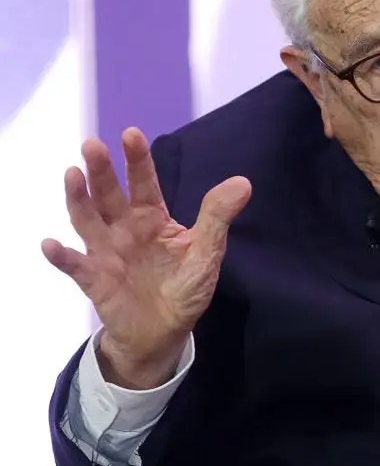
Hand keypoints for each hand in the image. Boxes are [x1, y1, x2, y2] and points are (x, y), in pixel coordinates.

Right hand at [42, 127, 250, 388]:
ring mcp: (107, 253)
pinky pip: (76, 267)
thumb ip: (218, 217)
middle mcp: (125, 229)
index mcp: (152, 218)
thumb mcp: (207, 252)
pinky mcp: (95, 281)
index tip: (131, 133)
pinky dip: (62, 256)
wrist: (165, 332)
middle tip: (92, 144)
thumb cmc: (185, 287)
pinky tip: (50, 244)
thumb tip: (243, 183)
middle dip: (101, 170)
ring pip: (87, 221)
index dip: (137, 159)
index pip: (144, 183)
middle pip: (109, 195)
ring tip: (72, 175)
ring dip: (77, 199)